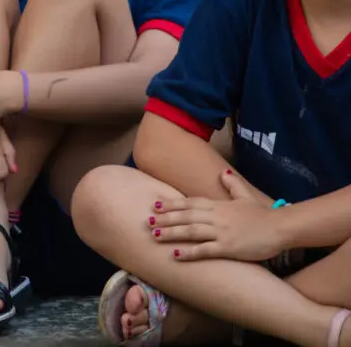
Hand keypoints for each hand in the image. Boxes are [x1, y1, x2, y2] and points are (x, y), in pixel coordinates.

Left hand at [150, 171, 284, 262]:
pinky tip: (176, 255)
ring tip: (155, 235)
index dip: (171, 204)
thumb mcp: (246, 196)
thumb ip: (232, 185)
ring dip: (171, 233)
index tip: (155, 204)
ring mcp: (221, 232)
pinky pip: (205, 250)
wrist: (280, 227)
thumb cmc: (263, 214)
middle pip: (185, 216)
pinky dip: (190, 252)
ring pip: (190, 231)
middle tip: (147, 221)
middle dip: (165, 218)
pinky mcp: (229, 247)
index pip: (189, 203)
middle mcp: (216, 216)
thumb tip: (223, 173)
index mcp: (218, 204)